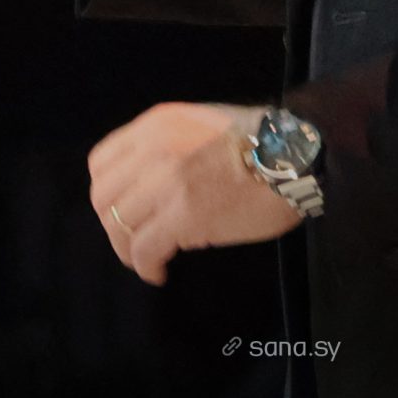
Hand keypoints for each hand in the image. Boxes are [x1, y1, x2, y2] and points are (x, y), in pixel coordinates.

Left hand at [88, 101, 302, 284]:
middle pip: (104, 197)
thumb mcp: (202, 124)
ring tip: (149, 260)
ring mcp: (166, 182)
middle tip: (135, 241)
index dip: (109, 193)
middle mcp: (153, 149)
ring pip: (119, 226)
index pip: (101, 162)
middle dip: (114, 225)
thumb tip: (154, 179)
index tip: (125, 210)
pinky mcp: (182, 216)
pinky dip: (146, 267)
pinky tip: (160, 273)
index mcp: (157, 124)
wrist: (296, 155)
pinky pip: (143, 250)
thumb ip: (171, 144)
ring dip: (128, 249)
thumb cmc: (262, 142)